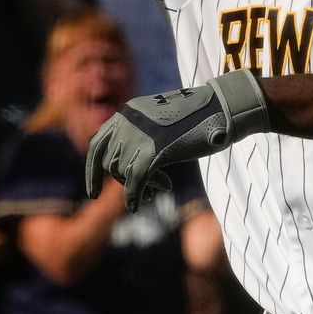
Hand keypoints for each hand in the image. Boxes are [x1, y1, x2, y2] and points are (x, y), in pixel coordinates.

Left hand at [85, 70, 268, 210]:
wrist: (220, 108)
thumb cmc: (195, 119)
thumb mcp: (159, 123)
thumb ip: (138, 137)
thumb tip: (122, 168)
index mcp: (127, 113)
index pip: (96, 144)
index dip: (92, 171)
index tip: (94, 192)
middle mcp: (127, 122)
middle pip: (111, 163)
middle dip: (126, 181)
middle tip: (150, 190)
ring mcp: (139, 135)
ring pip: (124, 173)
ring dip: (141, 186)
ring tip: (161, 187)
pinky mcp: (155, 149)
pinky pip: (135, 181)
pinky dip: (134, 196)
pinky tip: (138, 205)